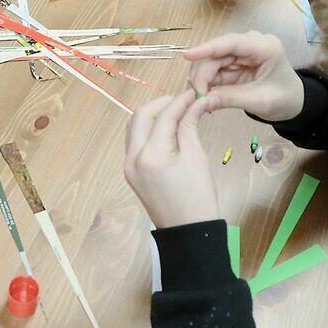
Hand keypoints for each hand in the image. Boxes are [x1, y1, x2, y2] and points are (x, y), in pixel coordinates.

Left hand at [124, 91, 221, 228]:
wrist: (189, 233)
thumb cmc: (198, 198)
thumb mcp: (197, 157)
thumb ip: (190, 125)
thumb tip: (195, 103)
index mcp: (150, 155)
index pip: (163, 116)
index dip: (180, 101)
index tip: (194, 93)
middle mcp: (133, 158)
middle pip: (141, 116)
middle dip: (162, 104)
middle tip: (184, 101)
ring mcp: (128, 166)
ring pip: (134, 127)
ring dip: (153, 115)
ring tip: (177, 112)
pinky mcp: (131, 172)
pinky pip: (135, 142)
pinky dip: (148, 130)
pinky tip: (166, 128)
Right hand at [185, 32, 304, 122]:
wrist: (293, 103)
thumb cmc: (283, 100)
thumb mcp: (259, 101)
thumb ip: (230, 98)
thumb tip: (201, 101)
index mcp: (265, 47)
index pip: (231, 42)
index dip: (207, 48)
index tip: (187, 55)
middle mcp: (251, 44)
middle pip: (217, 52)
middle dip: (203, 73)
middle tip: (197, 96)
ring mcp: (241, 52)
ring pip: (211, 60)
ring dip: (203, 78)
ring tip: (201, 97)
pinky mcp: (234, 61)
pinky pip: (214, 68)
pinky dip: (207, 81)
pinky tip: (204, 93)